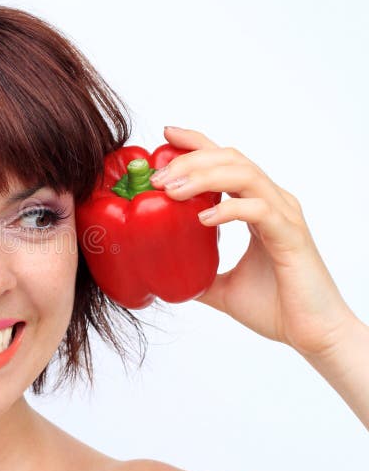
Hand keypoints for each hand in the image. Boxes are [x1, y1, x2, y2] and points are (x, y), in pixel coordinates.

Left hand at [149, 126, 352, 357]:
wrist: (313, 336)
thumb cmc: (276, 308)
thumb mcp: (221, 287)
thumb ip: (196, 273)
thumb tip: (163, 273)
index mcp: (259, 207)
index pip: (227, 162)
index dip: (198, 143)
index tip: (166, 135)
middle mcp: (274, 203)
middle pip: (231, 159)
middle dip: (190, 160)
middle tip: (157, 176)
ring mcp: (284, 216)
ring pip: (244, 175)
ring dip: (203, 177)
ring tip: (171, 191)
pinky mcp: (291, 236)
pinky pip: (258, 210)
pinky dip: (228, 209)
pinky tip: (202, 220)